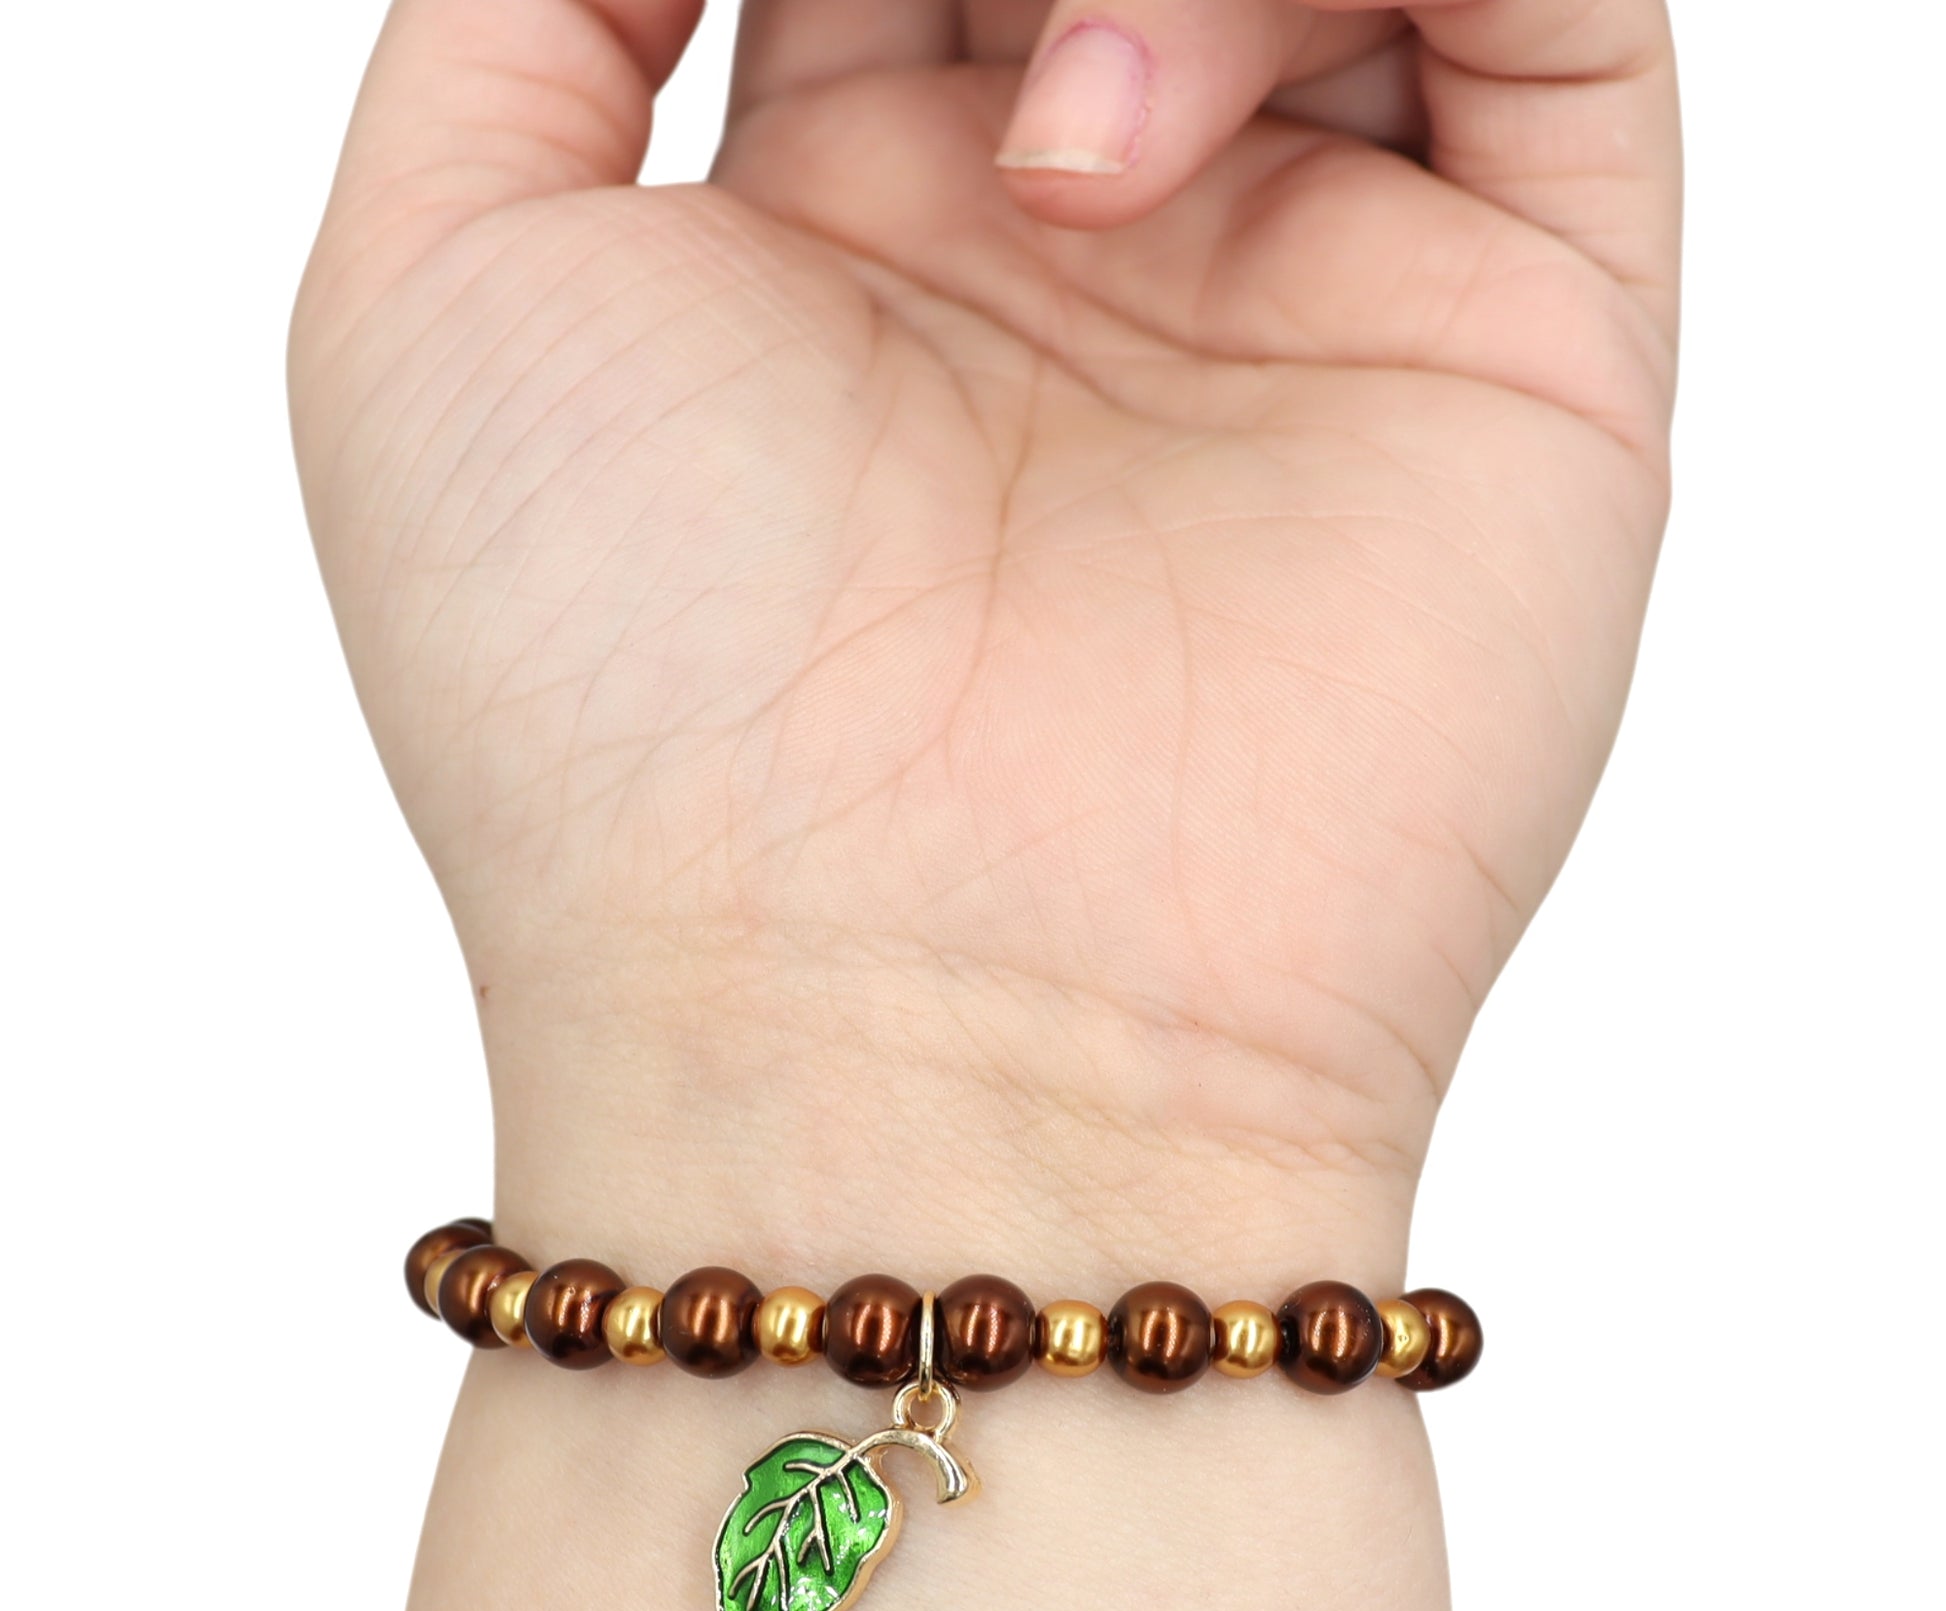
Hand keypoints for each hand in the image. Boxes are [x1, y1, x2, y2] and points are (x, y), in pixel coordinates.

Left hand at [293, 0, 1677, 1262]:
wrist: (894, 1050)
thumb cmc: (619, 729)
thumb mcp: (431, 291)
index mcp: (832, 219)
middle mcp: (1084, 247)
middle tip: (950, 33)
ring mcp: (1309, 291)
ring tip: (1058, 148)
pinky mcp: (1526, 352)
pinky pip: (1564, 6)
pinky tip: (1198, 75)